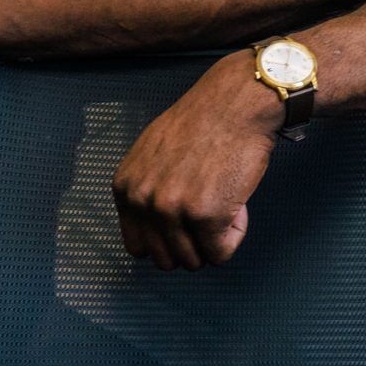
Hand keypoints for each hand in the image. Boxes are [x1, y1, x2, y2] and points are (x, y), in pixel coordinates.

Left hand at [112, 52, 280, 269]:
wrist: (237, 104)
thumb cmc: (205, 122)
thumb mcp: (153, 153)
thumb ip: (147, 189)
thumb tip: (156, 226)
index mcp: (126, 188)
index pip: (139, 246)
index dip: (168, 239)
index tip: (188, 224)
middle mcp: (144, 202)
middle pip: (167, 259)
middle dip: (193, 244)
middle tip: (211, 215)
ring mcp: (174, 211)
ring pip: (194, 260)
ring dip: (215, 240)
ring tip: (226, 205)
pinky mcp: (207, 216)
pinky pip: (221, 253)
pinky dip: (235, 235)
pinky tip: (239, 206)